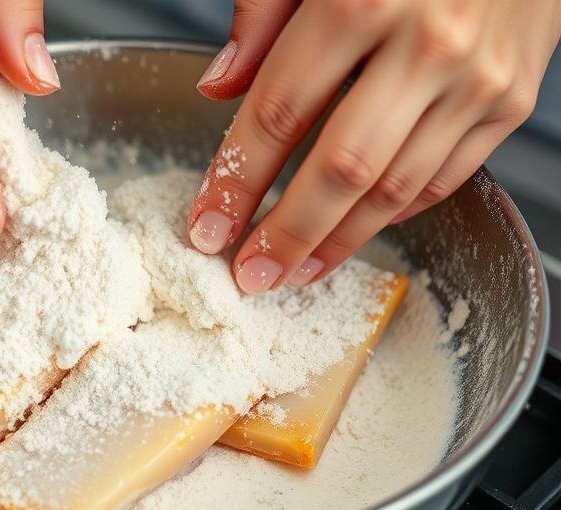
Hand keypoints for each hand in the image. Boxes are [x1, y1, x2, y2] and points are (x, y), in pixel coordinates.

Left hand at [189, 0, 560, 292]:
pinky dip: (394, 211)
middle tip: (249, 275)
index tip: (206, 225)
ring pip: (394, 188)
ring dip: (336, 241)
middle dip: (285, 234)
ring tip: (294, 272)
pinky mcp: (510, 99)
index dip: (235, 181)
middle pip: (339, 169)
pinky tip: (356, 229)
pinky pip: (444, 177)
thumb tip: (217, 85)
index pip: (276, 114)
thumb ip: (263, 15)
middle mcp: (425, 44)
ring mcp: (477, 77)